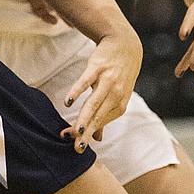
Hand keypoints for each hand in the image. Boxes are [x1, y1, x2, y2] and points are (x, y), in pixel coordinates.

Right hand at [60, 27, 141, 152]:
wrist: (125, 45)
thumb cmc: (118, 74)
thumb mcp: (116, 96)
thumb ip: (104, 117)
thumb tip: (98, 139)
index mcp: (119, 106)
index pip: (100, 124)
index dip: (88, 136)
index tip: (75, 147)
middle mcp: (116, 95)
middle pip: (97, 117)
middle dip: (86, 133)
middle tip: (76, 148)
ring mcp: (107, 81)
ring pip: (93, 103)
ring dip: (85, 119)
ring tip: (76, 132)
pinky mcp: (98, 68)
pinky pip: (86, 81)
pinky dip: (77, 92)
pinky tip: (68, 103)